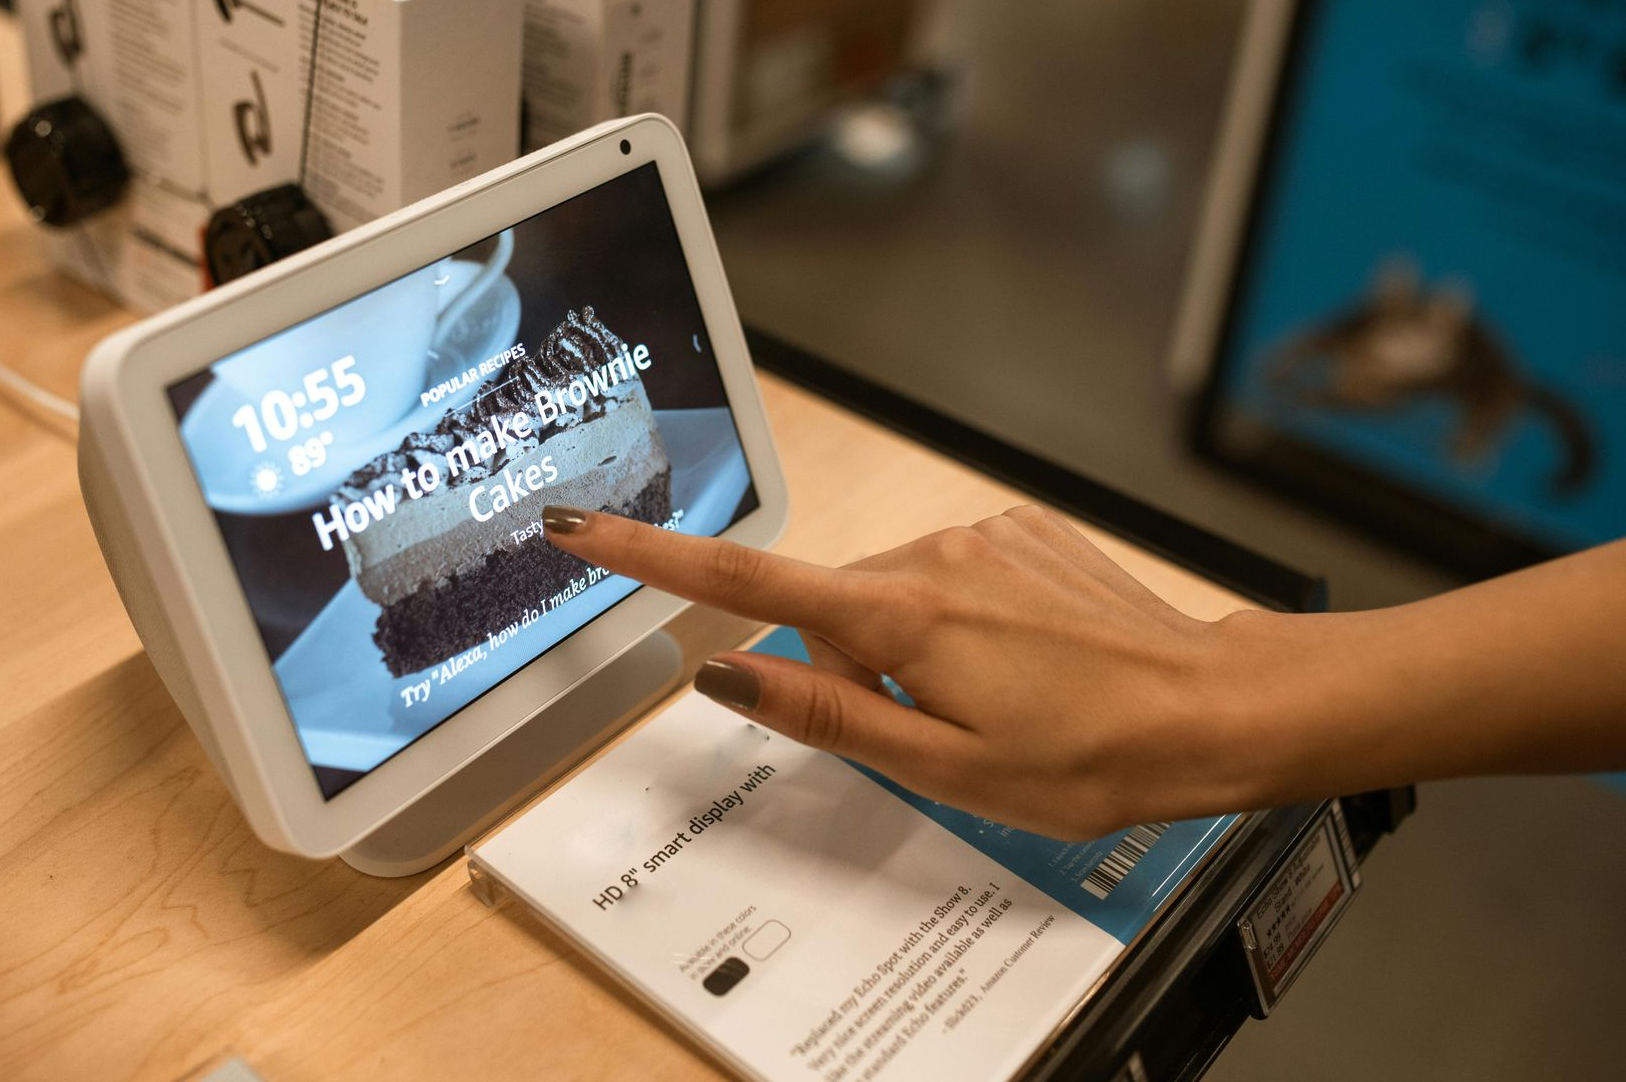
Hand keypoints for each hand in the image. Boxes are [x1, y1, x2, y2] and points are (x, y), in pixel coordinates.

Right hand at [540, 503, 1263, 839]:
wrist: (1211, 707)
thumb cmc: (1087, 755)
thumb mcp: (944, 765)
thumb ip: (826, 713)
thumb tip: (726, 671)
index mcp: (900, 617)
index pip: (745, 581)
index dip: (651, 555)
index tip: (580, 526)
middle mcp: (930, 553)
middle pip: (828, 607)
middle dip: (847, 667)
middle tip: (933, 729)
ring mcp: (977, 534)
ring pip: (888, 595)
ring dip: (906, 649)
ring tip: (992, 700)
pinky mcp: (1016, 530)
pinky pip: (945, 574)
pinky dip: (954, 621)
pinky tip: (1018, 659)